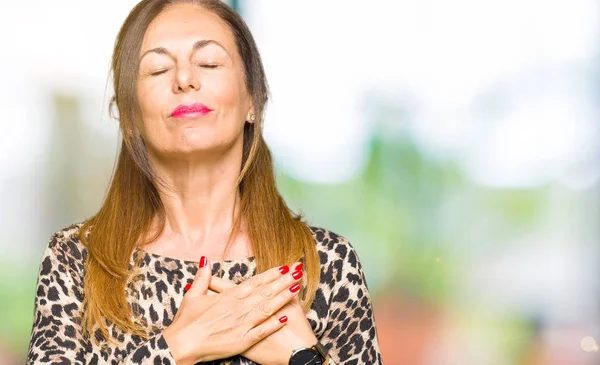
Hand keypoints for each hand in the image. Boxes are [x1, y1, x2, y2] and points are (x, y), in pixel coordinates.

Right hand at [162, 257, 302, 364]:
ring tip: (297, 287)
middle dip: (283, 281)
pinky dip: (273, 324)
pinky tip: (285, 317)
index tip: (285, 267)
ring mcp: (241, 324)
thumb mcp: (193, 295)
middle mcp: (238, 307)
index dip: (271, 274)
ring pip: (267, 308)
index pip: (255, 282)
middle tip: (299, 271)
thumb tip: (205, 260)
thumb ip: (203, 277)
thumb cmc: (186, 321)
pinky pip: (261, 331)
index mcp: (229, 296)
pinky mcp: (242, 340)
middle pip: (265, 291)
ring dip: (283, 297)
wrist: (181, 344)